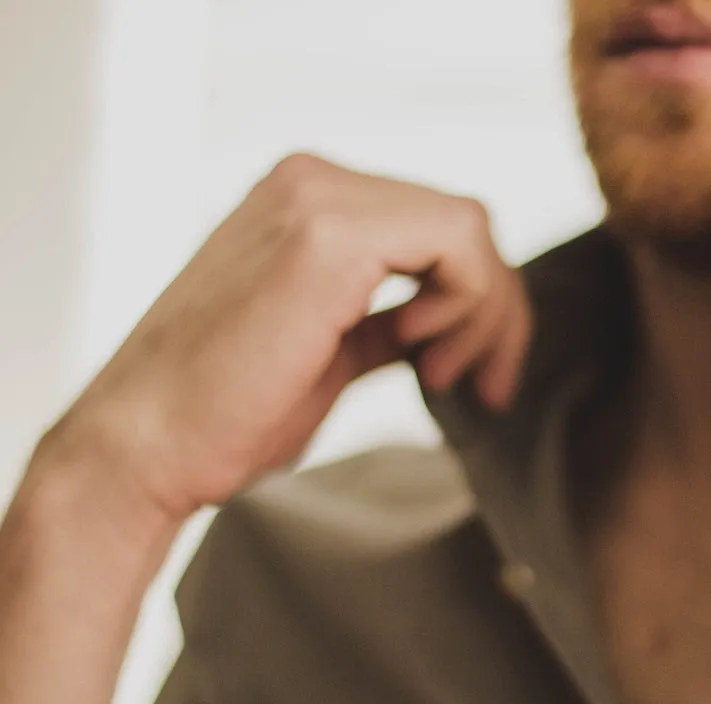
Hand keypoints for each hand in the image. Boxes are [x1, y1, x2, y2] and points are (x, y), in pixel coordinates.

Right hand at [47, 153, 531, 522]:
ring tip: (444, 374)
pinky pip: (457, 240)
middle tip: (482, 382)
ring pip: (469, 228)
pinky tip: (423, 353)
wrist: (147, 446)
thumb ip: (387, 317)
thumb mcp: (333, 347)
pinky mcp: (327, 235)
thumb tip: (449, 318)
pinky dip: (466, 302)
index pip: (440, 226)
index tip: (472, 375)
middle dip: (496, 310)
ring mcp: (317, 198)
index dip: (482, 303)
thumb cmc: (228, 410)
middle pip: (463, 224)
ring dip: (484, 312)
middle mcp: (312, 182)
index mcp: (307, 200)